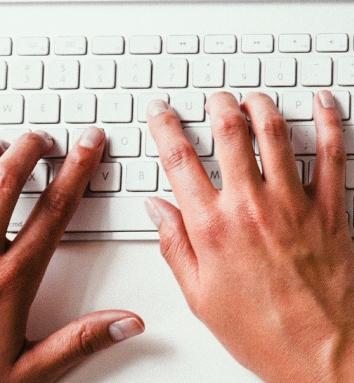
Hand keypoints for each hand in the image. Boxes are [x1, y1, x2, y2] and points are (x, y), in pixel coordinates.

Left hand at [0, 127, 143, 382]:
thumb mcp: (26, 372)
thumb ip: (78, 342)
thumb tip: (128, 322)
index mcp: (8, 280)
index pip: (52, 213)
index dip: (75, 173)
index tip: (88, 146)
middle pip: (3, 184)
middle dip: (26, 152)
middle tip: (42, 136)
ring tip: (2, 143)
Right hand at [145, 91, 353, 382]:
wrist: (324, 353)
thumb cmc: (266, 334)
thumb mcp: (202, 298)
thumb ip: (176, 248)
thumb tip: (158, 209)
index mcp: (213, 229)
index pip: (179, 160)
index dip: (165, 127)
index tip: (162, 112)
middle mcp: (251, 207)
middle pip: (229, 133)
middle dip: (218, 106)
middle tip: (215, 99)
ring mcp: (294, 204)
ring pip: (275, 133)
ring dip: (262, 106)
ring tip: (254, 99)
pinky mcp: (331, 210)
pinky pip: (332, 155)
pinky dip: (329, 123)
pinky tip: (323, 104)